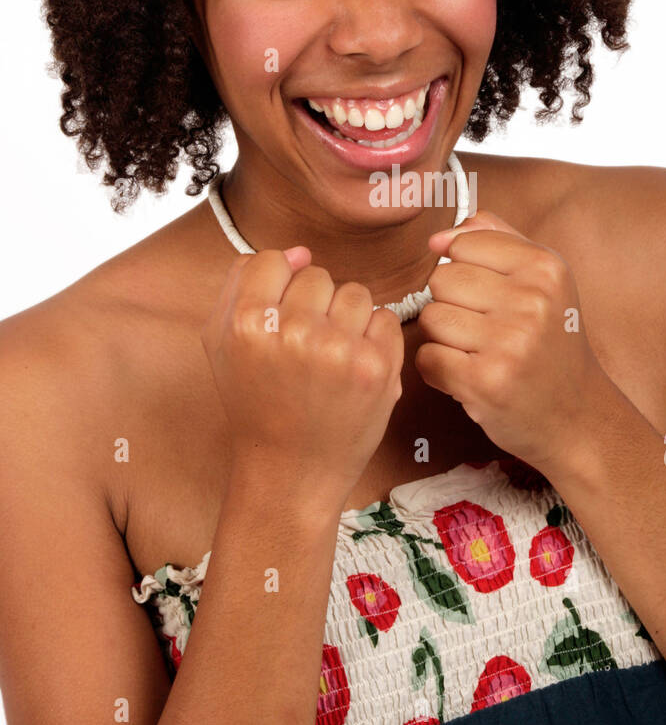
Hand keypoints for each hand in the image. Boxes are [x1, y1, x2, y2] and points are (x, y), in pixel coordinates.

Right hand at [201, 247, 404, 508]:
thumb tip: (299, 251)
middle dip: (314, 305)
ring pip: (355, 292)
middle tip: (304, 351)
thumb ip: (244, 283)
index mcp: (247, 323)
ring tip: (330, 360)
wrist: (290, 472)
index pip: (272, 260)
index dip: (277, 288)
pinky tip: (354, 370)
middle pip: (316, 274)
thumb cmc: (255, 405)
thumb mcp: (221, 343)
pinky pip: (385, 317)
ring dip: (347, 319)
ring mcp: (338, 349)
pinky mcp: (376, 367)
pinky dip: (374, 340)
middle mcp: (293, 331)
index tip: (278, 321)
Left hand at [415, 210, 608, 473]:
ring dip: (445, 340)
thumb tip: (438, 238)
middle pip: (441, 280)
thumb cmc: (551, 343)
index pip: (462, 245)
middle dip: (452, 305)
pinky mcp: (485, 382)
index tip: (491, 296)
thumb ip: (495, 239)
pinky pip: (428, 357)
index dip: (465, 271)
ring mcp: (510, 343)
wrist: (577, 415)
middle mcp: (532, 301)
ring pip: (431, 318)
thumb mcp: (543, 279)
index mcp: (546, 267)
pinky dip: (440, 371)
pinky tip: (470, 377)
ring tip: (479, 354)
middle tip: (485, 331)